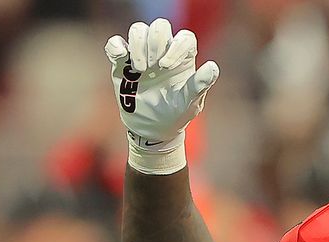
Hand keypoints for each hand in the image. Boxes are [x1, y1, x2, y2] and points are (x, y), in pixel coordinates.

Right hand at [103, 18, 219, 174]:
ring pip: (138, 30)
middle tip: (153, 67)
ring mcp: (142, 54)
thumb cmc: (175, 113)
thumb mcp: (189, 102)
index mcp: (183, 56)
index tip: (166, 67)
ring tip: (140, 70)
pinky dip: (116, 47)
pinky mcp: (123, 62)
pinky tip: (121, 60)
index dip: (175, 47)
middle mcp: (164, 50)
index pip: (184, 37)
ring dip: (137, 46)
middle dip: (155, 43)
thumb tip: (212, 67)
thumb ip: (199, 85)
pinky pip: (116, 43)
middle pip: (160, 26)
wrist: (152, 128)